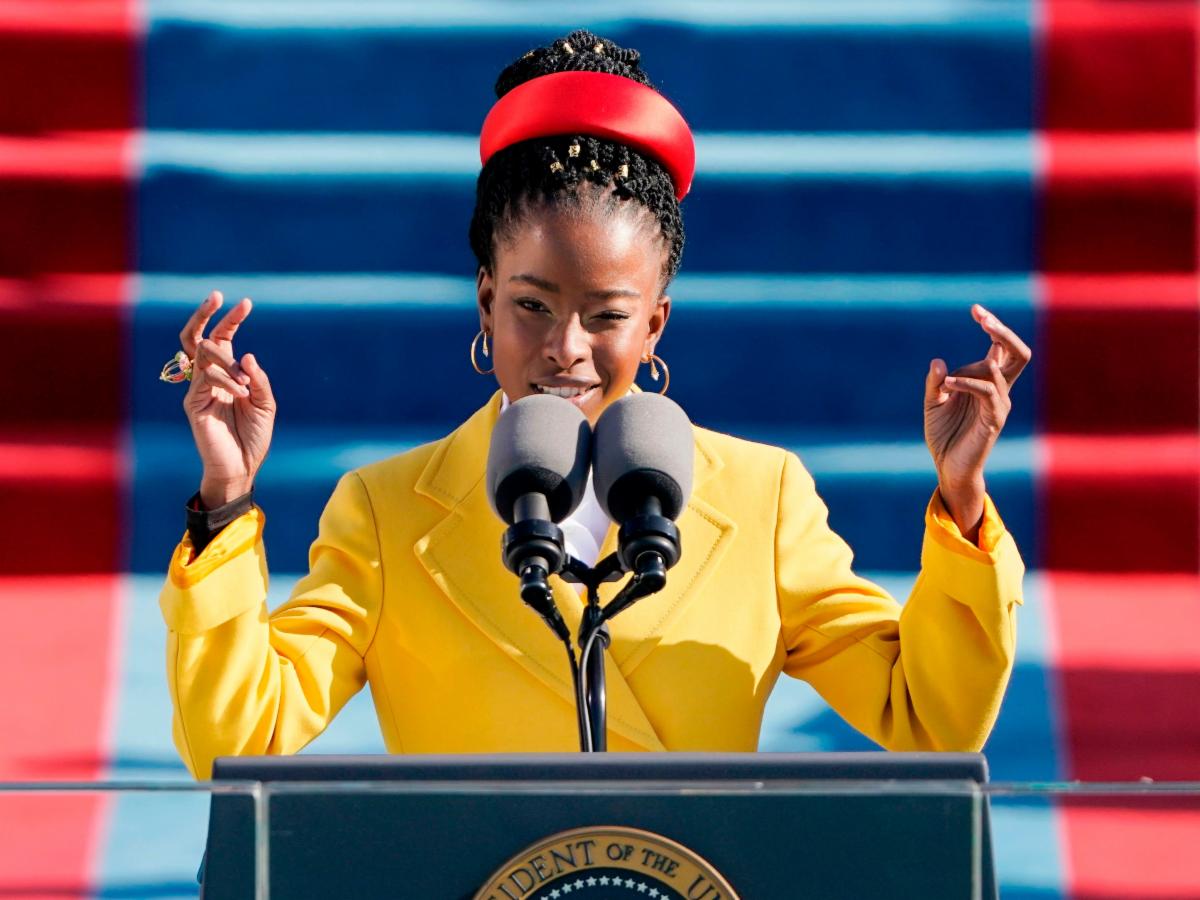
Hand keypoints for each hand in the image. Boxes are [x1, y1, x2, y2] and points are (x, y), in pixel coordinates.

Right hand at [180, 290, 275, 507]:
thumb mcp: (266, 403)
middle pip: (196, 337)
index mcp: (227, 374)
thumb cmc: (254, 436)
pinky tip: (241, 394)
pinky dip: (226, 381)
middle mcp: (209, 377)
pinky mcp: (193, 403)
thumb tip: (247, 354)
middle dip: (204, 314)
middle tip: (216, 296)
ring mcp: (198, 389)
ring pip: (203, 355)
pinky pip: (205, 379)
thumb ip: (258, 378)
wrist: (243, 466)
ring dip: (228, 363)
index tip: (245, 303)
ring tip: (246, 387)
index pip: (222, 338)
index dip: (230, 319)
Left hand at [924, 304, 1031, 539]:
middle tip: (982, 318)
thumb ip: (935, 382)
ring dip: (970, 367)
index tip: (976, 310)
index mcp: (986, 380)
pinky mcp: (994, 419)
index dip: (993, 326)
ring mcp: (999, 403)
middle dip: (1003, 331)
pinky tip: (948, 385)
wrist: (948, 467)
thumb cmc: (943, 434)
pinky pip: (987, 392)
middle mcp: (998, 389)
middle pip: (1018, 353)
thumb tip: (938, 361)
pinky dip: (967, 384)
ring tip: (945, 381)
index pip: (999, 347)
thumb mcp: (932, 403)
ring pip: (1000, 370)